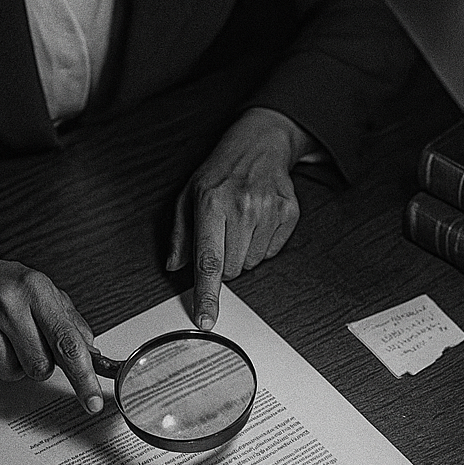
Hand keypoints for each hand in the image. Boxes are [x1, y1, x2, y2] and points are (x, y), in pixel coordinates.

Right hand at [0, 235, 102, 411]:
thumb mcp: (35, 286)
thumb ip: (67, 318)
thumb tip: (89, 351)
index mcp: (34, 288)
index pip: (67, 341)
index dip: (83, 376)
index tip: (93, 400)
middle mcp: (7, 304)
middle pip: (40, 366)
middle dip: (38, 362)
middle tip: (24, 338)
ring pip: (12, 374)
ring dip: (10, 362)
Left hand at [167, 107, 313, 329]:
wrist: (258, 145)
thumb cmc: (219, 172)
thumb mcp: (188, 195)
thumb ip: (180, 234)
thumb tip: (174, 266)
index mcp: (211, 202)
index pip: (209, 261)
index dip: (207, 294)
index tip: (206, 319)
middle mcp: (242, 206)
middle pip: (232, 269)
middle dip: (224, 262)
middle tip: (222, 235)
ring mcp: (269, 209)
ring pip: (252, 263)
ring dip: (243, 253)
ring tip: (240, 224)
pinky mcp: (289, 212)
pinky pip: (271, 252)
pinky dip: (262, 245)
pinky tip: (257, 221)